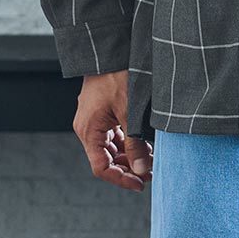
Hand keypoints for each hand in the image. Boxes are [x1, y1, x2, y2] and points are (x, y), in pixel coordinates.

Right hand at [74, 70, 152, 189]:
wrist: (109, 53)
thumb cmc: (116, 78)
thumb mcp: (129, 112)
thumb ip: (135, 144)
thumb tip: (142, 170)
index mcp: (89, 131)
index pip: (101, 167)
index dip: (120, 179)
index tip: (140, 184)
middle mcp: (88, 129)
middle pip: (106, 160)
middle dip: (128, 169)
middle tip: (150, 172)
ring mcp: (94, 122)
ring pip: (111, 149)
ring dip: (129, 157)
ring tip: (151, 159)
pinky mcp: (102, 115)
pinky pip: (114, 137)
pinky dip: (128, 143)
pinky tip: (144, 145)